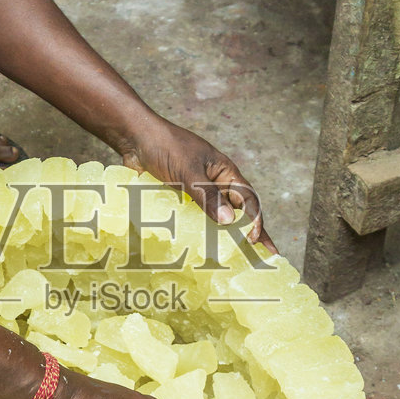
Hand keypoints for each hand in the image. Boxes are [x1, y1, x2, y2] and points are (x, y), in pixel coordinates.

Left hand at [121, 119, 276, 253]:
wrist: (135, 138)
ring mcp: (198, 193)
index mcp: (225, 172)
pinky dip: (201, 233)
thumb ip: (207, 195)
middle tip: (264, 258)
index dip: (254, 220)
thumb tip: (229, 221)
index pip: (248, 199)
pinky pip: (195, 219)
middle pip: (238, 212)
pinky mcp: (180, 200)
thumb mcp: (189, 171)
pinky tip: (203, 250)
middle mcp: (215, 184)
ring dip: (226, 237)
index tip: (254, 240)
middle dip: (251, 233)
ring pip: (217, 218)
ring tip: (238, 260)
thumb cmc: (166, 147)